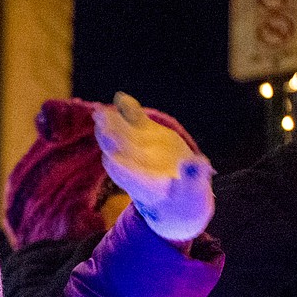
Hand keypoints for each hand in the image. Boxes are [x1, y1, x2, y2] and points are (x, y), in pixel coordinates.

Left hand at [93, 92, 213, 241]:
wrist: (178, 195)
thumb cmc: (186, 198)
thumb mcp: (193, 192)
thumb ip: (194, 177)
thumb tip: (196, 163)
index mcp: (146, 187)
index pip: (131, 179)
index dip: (122, 169)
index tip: (111, 159)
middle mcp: (136, 169)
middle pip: (119, 155)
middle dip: (110, 142)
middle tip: (102, 127)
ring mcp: (137, 151)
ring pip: (120, 137)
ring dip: (110, 125)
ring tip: (100, 113)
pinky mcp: (144, 135)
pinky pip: (134, 122)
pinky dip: (128, 110)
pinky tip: (120, 98)